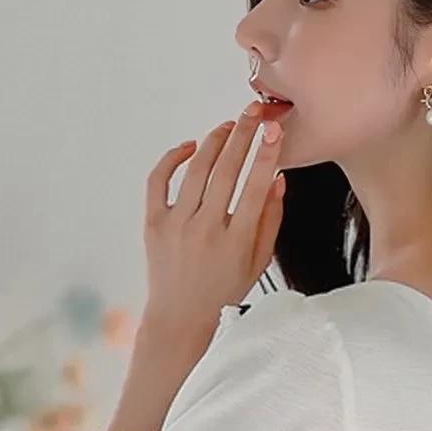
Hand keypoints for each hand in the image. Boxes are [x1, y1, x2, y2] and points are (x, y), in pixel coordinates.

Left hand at [141, 101, 284, 346]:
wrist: (181, 317)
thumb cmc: (224, 290)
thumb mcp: (259, 261)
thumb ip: (271, 219)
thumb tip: (278, 178)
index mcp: (236, 241)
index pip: (255, 186)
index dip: (267, 153)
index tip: (274, 129)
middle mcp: (205, 229)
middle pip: (227, 169)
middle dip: (243, 134)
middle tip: (253, 112)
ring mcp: (176, 225)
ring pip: (197, 169)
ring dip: (214, 141)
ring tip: (228, 126)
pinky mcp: (153, 223)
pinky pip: (159, 179)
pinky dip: (174, 157)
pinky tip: (191, 147)